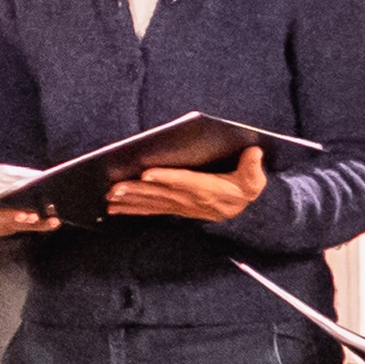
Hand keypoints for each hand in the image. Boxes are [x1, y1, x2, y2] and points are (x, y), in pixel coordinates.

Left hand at [107, 146, 264, 221]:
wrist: (244, 212)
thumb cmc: (246, 189)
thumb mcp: (255, 180)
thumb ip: (253, 167)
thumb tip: (254, 151)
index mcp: (209, 189)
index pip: (185, 182)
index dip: (166, 177)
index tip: (148, 173)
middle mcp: (191, 200)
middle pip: (160, 194)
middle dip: (136, 191)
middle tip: (114, 188)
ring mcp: (180, 206)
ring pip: (151, 203)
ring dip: (129, 200)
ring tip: (109, 197)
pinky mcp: (174, 209)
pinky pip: (150, 209)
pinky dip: (131, 209)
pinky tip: (114, 208)